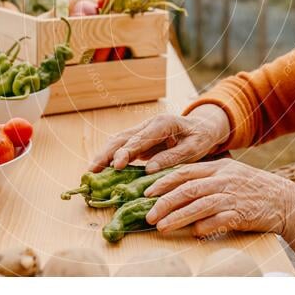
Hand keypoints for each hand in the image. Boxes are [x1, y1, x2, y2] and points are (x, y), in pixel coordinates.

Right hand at [89, 104, 230, 172]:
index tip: (116, 166)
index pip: (140, 138)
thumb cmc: (200, 137)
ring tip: (91, 170)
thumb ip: (172, 157)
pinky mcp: (140, 139)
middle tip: (93, 169)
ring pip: (118, 140)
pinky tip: (101, 168)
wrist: (203, 127)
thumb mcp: (193, 149)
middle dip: (106, 153)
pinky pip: (122, 146)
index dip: (126, 152)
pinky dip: (110, 156)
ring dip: (104, 154)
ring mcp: (143, 130)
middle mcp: (149, 124)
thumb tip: (149, 169)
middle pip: (122, 137)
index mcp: (163, 124)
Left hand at [144, 159, 294, 238]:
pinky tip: (193, 233)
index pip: (185, 172)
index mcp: (218, 167)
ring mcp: (232, 196)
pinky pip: (218, 221)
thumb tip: (177, 186)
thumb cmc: (253, 187)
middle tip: (148, 214)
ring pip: (198, 206)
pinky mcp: (241, 214)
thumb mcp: (230, 173)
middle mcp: (223, 180)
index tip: (146, 192)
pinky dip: (204, 227)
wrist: (284, 200)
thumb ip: (206, 177)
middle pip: (187, 189)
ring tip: (161, 227)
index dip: (163, 181)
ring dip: (177, 217)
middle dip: (164, 202)